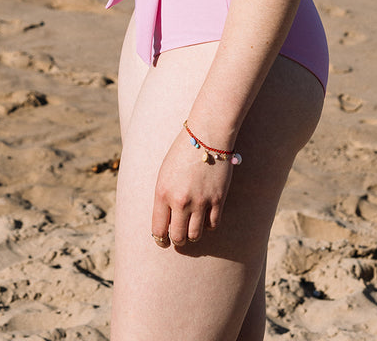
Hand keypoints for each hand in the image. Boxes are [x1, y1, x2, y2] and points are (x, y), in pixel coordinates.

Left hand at [151, 128, 234, 247]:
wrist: (207, 135)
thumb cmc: (182, 152)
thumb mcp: (164, 174)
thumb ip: (163, 198)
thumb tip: (166, 221)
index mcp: (163, 193)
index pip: (158, 230)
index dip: (160, 240)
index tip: (163, 241)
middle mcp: (181, 200)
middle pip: (178, 237)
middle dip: (177, 240)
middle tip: (179, 238)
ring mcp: (200, 201)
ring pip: (195, 235)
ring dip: (193, 235)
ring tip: (192, 229)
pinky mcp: (218, 199)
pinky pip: (213, 225)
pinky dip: (208, 225)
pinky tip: (206, 218)